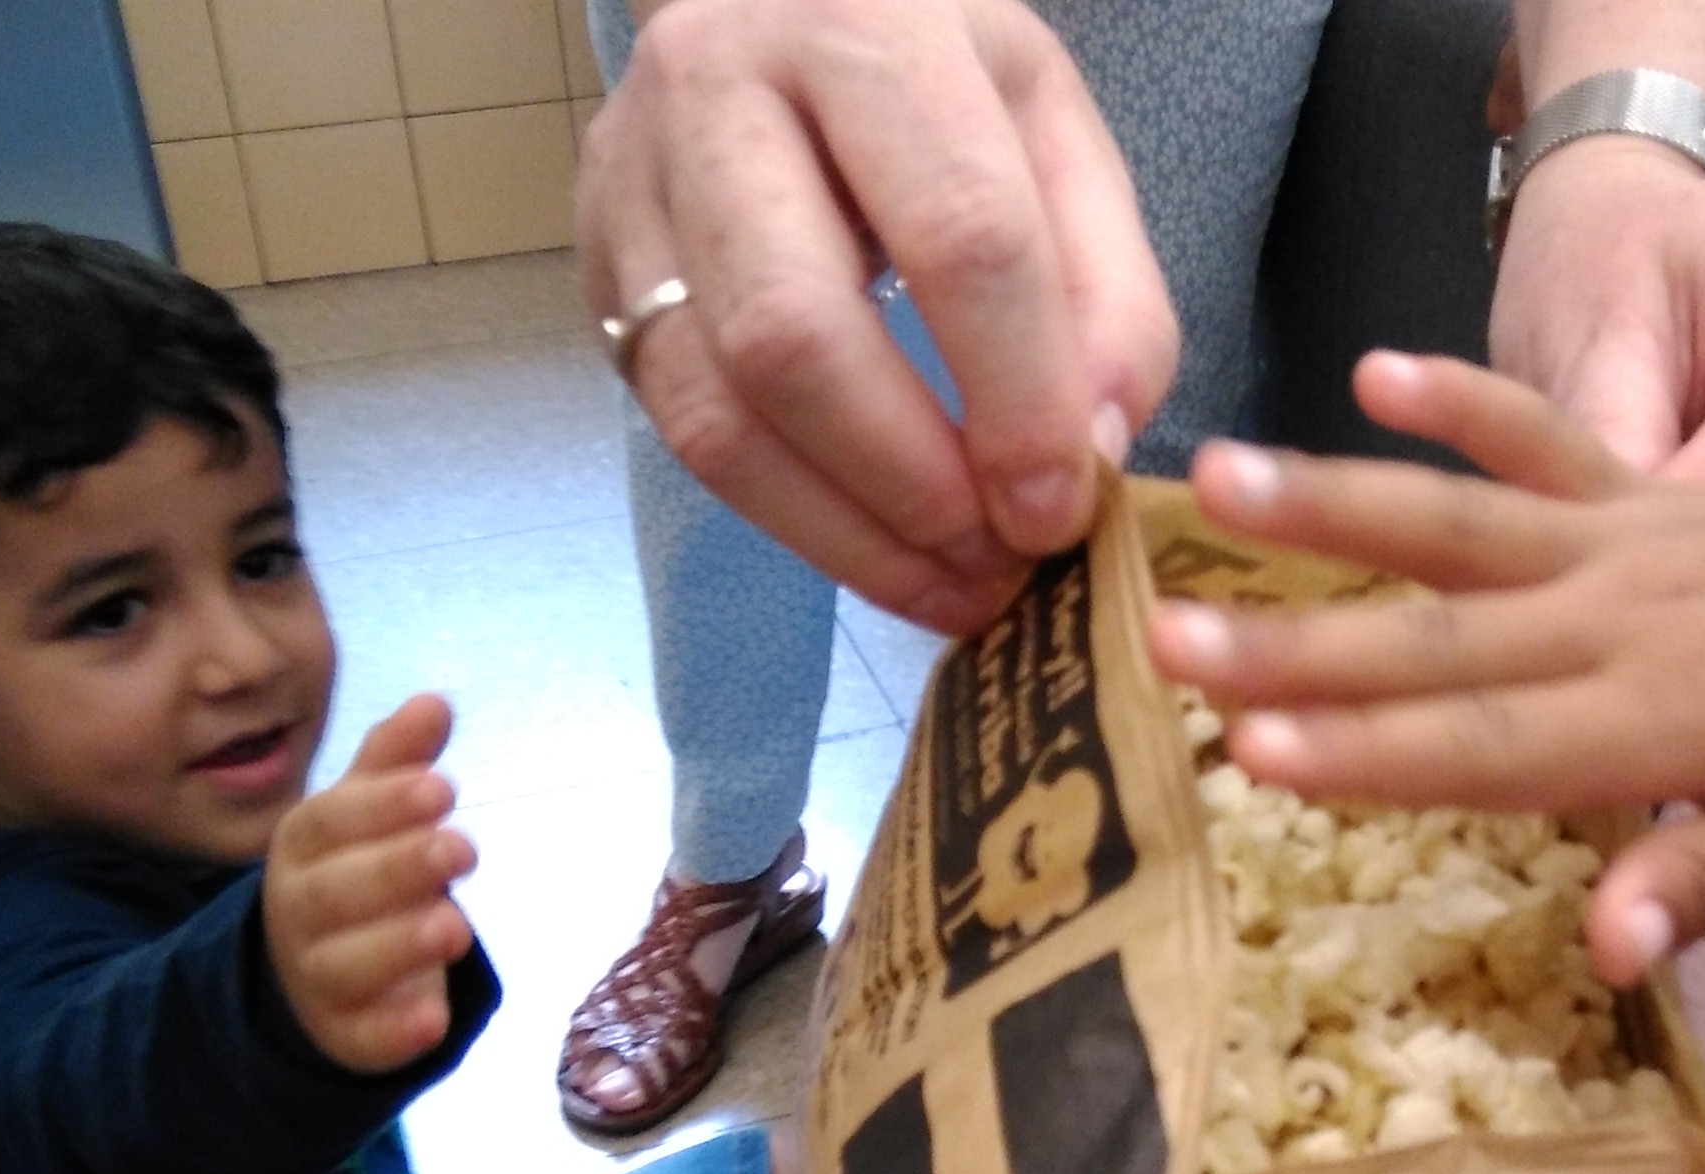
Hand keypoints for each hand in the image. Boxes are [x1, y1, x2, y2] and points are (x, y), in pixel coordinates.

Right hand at [263, 696, 478, 1073]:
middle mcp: (301, 909)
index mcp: (304, 845)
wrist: (309, 971)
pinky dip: (396, 1030)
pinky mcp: (345, 1033)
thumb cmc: (353, 872)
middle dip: (399, 869)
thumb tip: (436, 701)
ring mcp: (318, 976)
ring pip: (347, 965)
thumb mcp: (368, 815)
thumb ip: (399, 762)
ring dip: (400, 945)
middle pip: (339, 891)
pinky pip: (363, 1037)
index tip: (443, 788)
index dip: (384, 806)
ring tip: (456, 925)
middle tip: (461, 848)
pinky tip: (434, 1018)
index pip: (331, 821)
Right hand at [574, 0, 1173, 634]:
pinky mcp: (597, 267)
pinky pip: (680, 428)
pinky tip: (876, 546)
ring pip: (714, 405)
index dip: (1016, 394)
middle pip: (795, 335)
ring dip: (843, 531)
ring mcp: (633, 183)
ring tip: (948, 584)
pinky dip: (790, 514)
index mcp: (869, 28)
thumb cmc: (931, 77)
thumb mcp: (1053, 131)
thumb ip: (1107, 287)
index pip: (956, 232)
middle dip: (911, 484)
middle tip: (999, 563)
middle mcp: (717, 89)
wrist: (769, 2)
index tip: (1062, 508)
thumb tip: (1088, 452)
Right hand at [1148, 354, 1704, 981]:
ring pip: (1461, 523)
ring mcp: (1630, 540)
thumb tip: (1604, 950)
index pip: (1487, 746)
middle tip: (1167, 642)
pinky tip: (1377, 367)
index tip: (1253, 753)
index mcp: (1663, 722)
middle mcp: (1624, 619)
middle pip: (1437, 637)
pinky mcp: (1650, 490)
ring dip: (1335, 504)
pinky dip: (1468, 397)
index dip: (1367, 753)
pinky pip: (1548, 435)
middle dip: (1296, 644)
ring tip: (1220, 478)